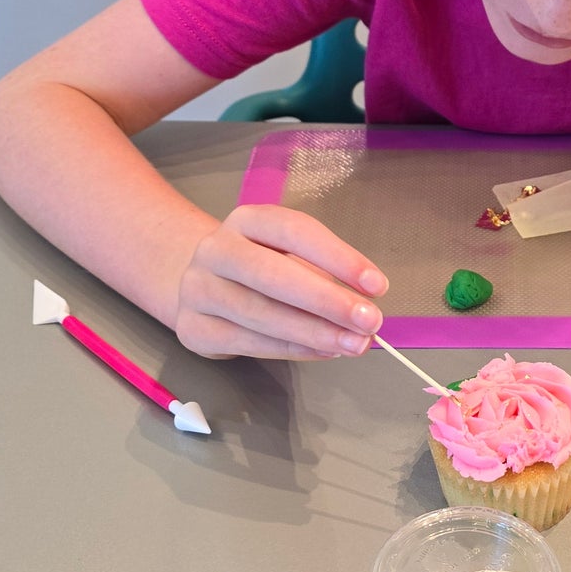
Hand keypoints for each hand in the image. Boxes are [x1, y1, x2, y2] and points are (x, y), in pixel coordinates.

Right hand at [174, 205, 387, 360]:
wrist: (201, 284)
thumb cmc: (261, 266)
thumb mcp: (288, 254)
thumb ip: (323, 273)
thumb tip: (363, 306)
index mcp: (247, 220)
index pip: (295, 231)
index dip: (339, 258)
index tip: (378, 285)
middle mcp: (216, 249)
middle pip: (274, 275)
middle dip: (328, 301)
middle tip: (369, 322)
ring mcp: (198, 289)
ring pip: (261, 313)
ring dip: (315, 333)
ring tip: (354, 344)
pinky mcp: (193, 328)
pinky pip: (249, 342)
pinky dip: (292, 349)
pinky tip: (323, 351)